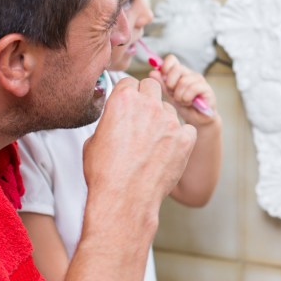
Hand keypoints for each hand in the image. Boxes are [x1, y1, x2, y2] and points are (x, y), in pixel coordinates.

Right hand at [83, 76, 196, 230]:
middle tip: (143, 117)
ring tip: (153, 142)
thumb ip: (110, 121)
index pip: (131, 81)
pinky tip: (170, 150)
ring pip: (170, 110)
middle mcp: (149, 105)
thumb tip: (115, 121)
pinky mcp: (185, 139)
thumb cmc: (105, 173)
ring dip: (163, 120)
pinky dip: (181, 137)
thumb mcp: (93, 140)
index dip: (129, 93)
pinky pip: (187, 129)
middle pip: (153, 87)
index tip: (129, 103)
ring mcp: (170, 122)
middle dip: (148, 98)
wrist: (126, 199)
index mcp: (124, 100)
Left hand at [149, 54, 216, 125]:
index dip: (165, 67)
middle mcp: (190, 73)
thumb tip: (152, 72)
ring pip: (184, 81)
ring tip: (182, 102)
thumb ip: (162, 84)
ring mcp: (199, 80)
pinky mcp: (207, 88)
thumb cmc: (184, 107)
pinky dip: (187, 98)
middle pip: (177, 69)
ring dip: (179, 95)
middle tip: (173, 95)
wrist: (197, 120)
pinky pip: (193, 88)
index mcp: (181, 73)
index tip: (163, 79)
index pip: (172, 59)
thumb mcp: (170, 95)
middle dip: (171, 84)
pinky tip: (189, 103)